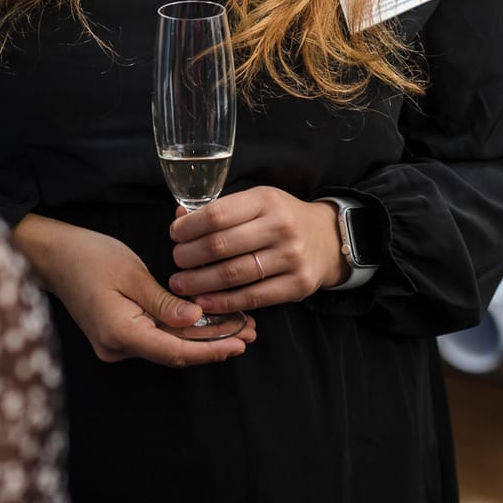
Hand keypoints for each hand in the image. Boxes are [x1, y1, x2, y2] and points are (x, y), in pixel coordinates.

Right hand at [11, 214, 254, 366]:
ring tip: (238, 328)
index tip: (240, 342)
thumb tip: (196, 321)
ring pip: (167, 346)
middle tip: (250, 332)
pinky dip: (182, 332)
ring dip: (201, 338)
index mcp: (120, 333)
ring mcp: (115, 345)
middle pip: (174, 352)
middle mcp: (116, 348)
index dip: (211, 349)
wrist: (53, 255)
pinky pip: (156, 339)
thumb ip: (164, 302)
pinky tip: (206, 322)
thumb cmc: (89, 256)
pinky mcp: (117, 336)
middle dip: (213, 343)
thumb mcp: (132, 273)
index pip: (175, 350)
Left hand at [166, 187, 347, 312]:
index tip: (175, 235)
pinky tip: (204, 301)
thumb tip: (180, 218)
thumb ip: (221, 211)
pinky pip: (252, 298)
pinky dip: (223, 302)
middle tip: (176, 261)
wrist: (328, 239)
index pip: (217, 214)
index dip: (189, 227)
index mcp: (265, 200)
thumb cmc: (282, 218)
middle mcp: (280, 227)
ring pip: (233, 274)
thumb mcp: (256, 203)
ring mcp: (290, 258)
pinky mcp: (297, 285)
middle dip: (189, 256)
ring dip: (200, 282)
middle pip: (221, 245)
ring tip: (181, 284)